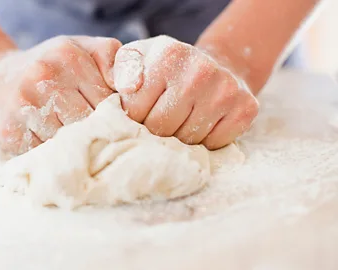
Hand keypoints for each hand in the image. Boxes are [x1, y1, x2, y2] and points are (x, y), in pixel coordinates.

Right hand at [0, 36, 121, 154]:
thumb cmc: (46, 66)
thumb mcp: (79, 49)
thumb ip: (111, 58)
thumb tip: (132, 88)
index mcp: (68, 57)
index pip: (107, 101)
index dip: (113, 117)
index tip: (112, 124)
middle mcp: (44, 77)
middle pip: (88, 123)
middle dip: (94, 133)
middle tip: (95, 138)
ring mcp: (24, 105)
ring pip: (68, 142)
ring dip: (74, 147)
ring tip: (73, 142)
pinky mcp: (8, 131)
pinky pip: (45, 153)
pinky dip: (52, 154)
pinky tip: (51, 145)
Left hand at [113, 35, 258, 149]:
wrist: (215, 66)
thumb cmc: (167, 68)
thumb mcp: (139, 57)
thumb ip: (123, 68)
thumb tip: (127, 87)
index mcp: (168, 55)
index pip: (136, 110)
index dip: (135, 117)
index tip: (142, 109)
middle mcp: (200, 70)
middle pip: (161, 128)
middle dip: (155, 130)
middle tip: (161, 119)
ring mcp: (226, 90)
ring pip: (187, 140)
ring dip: (179, 138)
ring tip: (181, 120)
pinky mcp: (245, 109)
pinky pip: (213, 144)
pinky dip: (205, 142)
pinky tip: (202, 124)